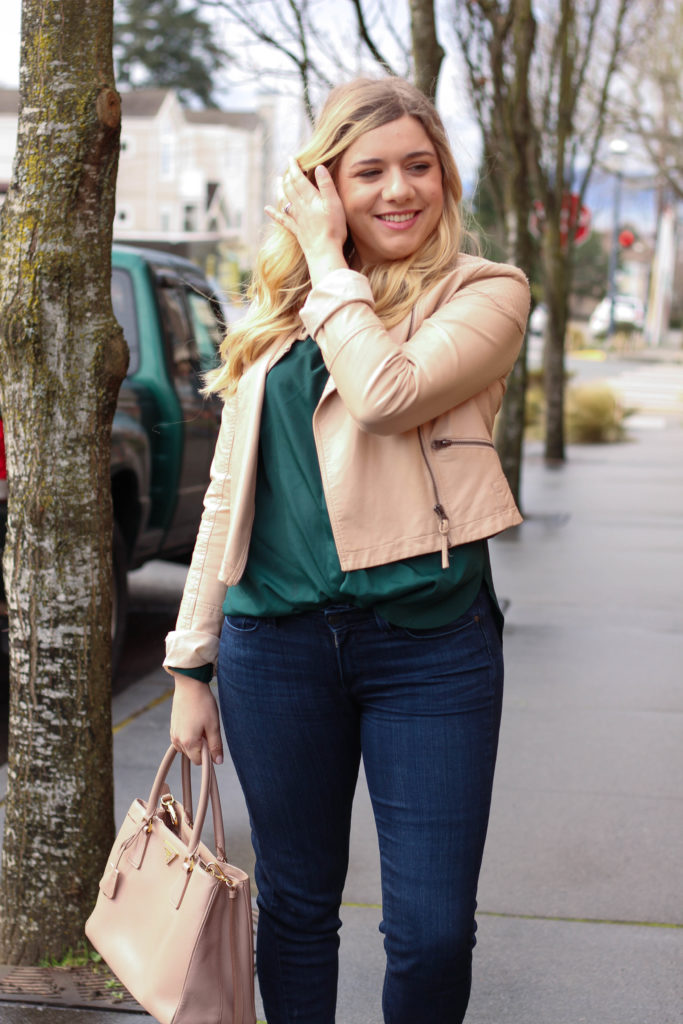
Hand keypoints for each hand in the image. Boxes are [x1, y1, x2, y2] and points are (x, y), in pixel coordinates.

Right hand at [169, 673, 223, 766]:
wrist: (189, 685)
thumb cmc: (203, 704)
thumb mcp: (213, 725)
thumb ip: (215, 746)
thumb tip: (218, 762)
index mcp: (188, 742)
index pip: (199, 761)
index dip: (208, 754)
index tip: (213, 741)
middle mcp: (177, 740)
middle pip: (192, 755)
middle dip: (201, 747)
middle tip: (208, 730)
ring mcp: (173, 733)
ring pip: (186, 747)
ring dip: (195, 742)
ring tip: (201, 724)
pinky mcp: (172, 726)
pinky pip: (181, 739)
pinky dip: (189, 736)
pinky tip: (195, 722)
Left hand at [265, 159, 348, 284]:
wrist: (324, 252)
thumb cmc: (333, 228)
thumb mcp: (334, 203)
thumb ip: (326, 185)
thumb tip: (319, 167)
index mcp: (310, 199)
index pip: (299, 179)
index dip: (294, 168)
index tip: (292, 158)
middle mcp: (300, 207)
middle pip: (290, 188)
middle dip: (288, 176)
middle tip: (287, 168)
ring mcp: (297, 219)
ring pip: (284, 200)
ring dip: (280, 189)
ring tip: (278, 180)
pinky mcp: (296, 231)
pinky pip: (282, 220)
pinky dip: (274, 213)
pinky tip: (267, 209)